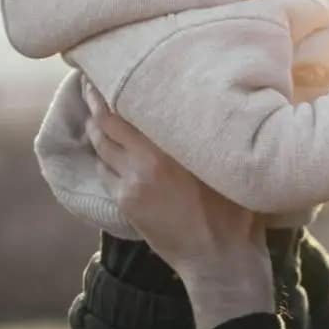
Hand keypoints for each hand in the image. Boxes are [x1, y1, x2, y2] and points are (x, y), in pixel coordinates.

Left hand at [82, 91, 271, 328]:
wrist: (222, 258)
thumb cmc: (237, 209)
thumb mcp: (227, 164)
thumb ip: (203, 136)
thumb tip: (193, 106)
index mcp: (178, 144)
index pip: (132, 103)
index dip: (113, 85)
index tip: (108, 70)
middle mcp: (151, 157)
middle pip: (105, 118)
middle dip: (94, 100)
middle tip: (91, 84)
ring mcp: (134, 180)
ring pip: (100, 143)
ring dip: (96, 127)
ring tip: (97, 113)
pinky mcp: (127, 201)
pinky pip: (105, 170)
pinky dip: (105, 158)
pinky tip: (111, 153)